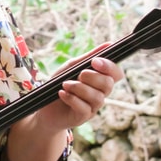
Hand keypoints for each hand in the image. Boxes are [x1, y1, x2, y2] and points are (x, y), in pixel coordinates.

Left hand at [6, 55, 122, 160]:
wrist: (44, 106)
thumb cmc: (60, 83)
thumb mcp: (72, 67)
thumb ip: (89, 57)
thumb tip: (109, 44)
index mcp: (100, 80)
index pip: (116, 73)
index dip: (110, 67)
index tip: (95, 62)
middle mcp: (100, 94)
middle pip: (108, 84)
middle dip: (93, 77)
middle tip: (79, 74)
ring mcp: (93, 107)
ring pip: (97, 97)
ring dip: (80, 88)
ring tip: (65, 84)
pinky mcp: (83, 117)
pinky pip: (84, 108)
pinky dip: (72, 98)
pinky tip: (62, 93)